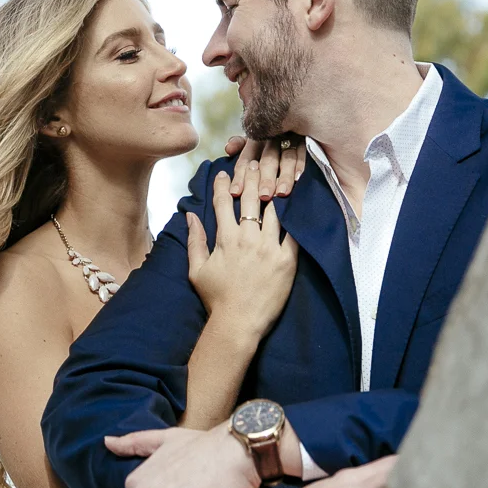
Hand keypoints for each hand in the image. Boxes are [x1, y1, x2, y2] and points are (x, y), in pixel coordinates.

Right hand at [186, 163, 298, 340]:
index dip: (222, 185)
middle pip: (251, 199)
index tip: (223, 173)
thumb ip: (195, 240)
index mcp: (226, 239)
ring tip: (276, 176)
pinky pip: (294, 233)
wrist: (238, 324)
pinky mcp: (287, 260)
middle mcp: (248, 238)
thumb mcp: (197, 269)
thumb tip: (190, 215)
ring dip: (274, 191)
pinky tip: (297, 203)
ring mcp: (270, 248)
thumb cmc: (216, 298)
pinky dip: (295, 217)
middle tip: (254, 163)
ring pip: (274, 210)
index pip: (223, 203)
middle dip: (251, 177)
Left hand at [224, 135, 307, 198]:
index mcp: (256, 139)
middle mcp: (273, 138)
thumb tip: (228, 148)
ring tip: (282, 193)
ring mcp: (291, 138)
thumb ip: (239, 145)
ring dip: (285, 176)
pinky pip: (304, 153)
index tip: (236, 192)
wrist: (291, 114)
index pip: (246, 159)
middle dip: (265, 179)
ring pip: (287, 158)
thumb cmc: (268, 138)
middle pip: (268, 161)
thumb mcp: (253, 140)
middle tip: (263, 196)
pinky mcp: (306, 139)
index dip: (240, 176)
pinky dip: (301, 165)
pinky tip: (299, 179)